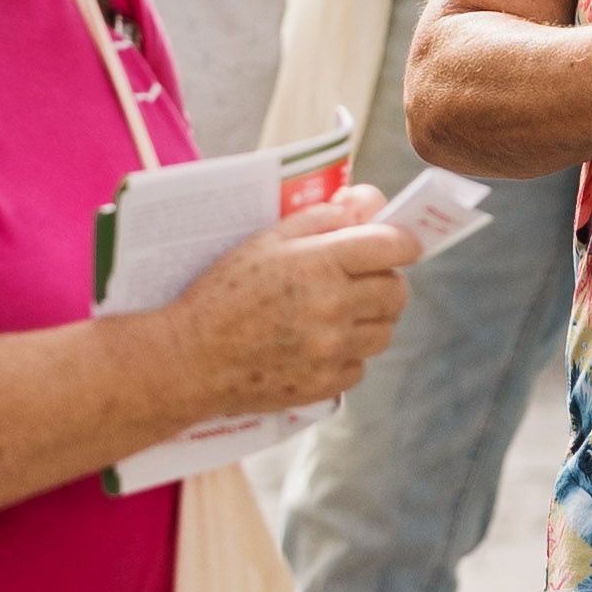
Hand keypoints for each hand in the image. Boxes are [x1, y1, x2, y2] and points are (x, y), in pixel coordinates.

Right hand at [169, 184, 424, 414]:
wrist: (189, 358)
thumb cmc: (223, 291)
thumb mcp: (267, 240)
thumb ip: (322, 218)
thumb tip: (367, 206)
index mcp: (322, 262)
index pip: (395, 246)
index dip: (403, 241)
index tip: (399, 244)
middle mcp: (334, 306)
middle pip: (396, 291)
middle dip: (386, 281)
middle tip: (363, 280)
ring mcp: (331, 350)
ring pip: (384, 331)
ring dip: (371, 320)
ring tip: (338, 313)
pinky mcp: (324, 385)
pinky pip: (360, 366)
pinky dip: (347, 355)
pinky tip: (319, 345)